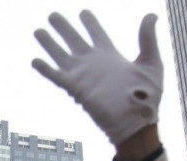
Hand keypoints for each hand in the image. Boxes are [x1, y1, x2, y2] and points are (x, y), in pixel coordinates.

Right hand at [32, 10, 161, 145]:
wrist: (137, 122)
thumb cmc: (148, 97)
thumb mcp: (152, 62)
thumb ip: (148, 38)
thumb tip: (152, 15)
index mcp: (110, 56)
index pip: (96, 33)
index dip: (89, 22)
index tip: (83, 12)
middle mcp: (93, 63)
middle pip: (74, 39)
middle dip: (63, 27)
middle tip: (53, 15)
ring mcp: (83, 75)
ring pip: (61, 55)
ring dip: (49, 43)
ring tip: (38, 30)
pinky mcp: (76, 89)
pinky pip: (56, 76)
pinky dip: (45, 69)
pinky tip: (34, 60)